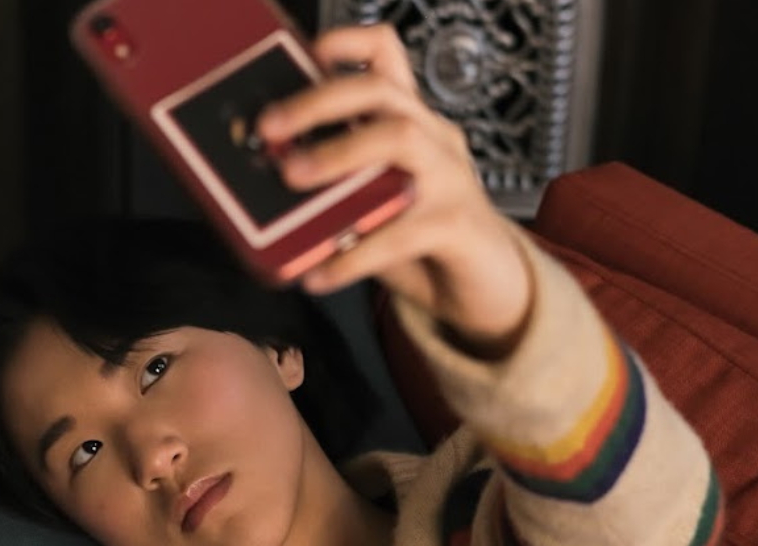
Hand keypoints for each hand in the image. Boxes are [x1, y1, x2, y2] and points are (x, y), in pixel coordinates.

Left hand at [257, 24, 532, 351]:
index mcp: (411, 123)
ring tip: (294, 178)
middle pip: (380, 90)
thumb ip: (336, 185)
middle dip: (319, 101)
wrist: (488, 288)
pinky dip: (354, 255)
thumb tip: (269, 180)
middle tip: (273, 126)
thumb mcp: (376, 201)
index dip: (346, 44)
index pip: (386, 56)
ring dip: (339, 153)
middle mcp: (433, 139)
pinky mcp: (457, 226)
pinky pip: (402, 231)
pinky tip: (320, 274)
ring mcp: (450, 178)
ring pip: (399, 139)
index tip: (304, 57)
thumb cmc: (425, 241)